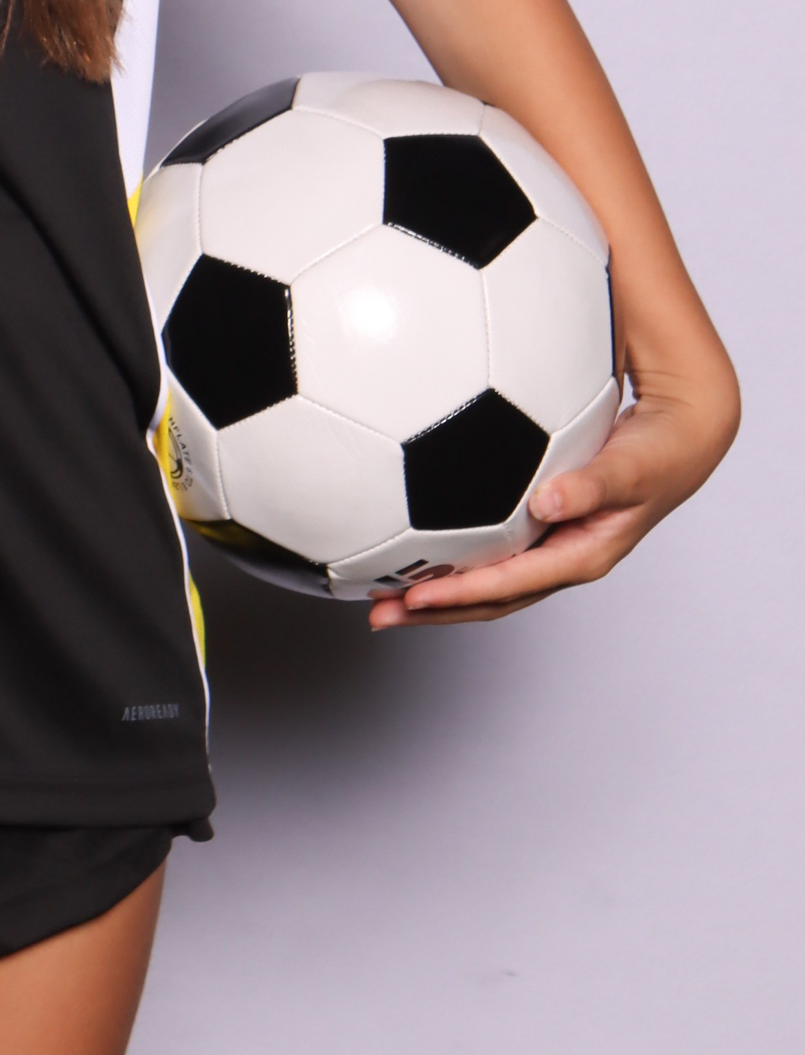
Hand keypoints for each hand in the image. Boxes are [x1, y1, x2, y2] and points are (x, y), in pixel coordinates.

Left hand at [366, 371, 737, 629]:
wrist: (676, 440)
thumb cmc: (655, 455)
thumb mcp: (630, 469)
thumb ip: (592, 485)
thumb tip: (547, 501)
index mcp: (581, 556)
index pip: (511, 585)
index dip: (462, 594)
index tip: (415, 597)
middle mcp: (559, 560)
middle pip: (489, 599)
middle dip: (433, 611)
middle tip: (377, 613)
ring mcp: (548, 549)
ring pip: (485, 582)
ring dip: (435, 591)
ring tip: (381, 593)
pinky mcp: (540, 530)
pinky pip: (489, 551)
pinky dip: (451, 556)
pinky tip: (414, 542)